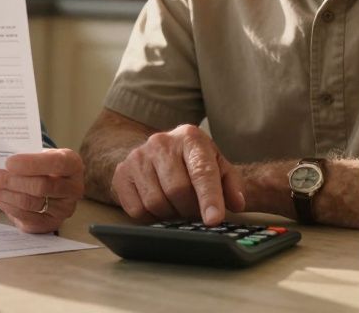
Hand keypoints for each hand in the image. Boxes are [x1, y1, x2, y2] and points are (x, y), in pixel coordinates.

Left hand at [0, 149, 83, 233]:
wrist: (52, 182)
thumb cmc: (42, 164)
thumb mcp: (41, 153)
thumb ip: (26, 155)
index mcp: (73, 165)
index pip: (55, 164)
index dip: (31, 164)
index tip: (8, 162)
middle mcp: (73, 189)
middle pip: (40, 187)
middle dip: (10, 181)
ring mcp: (63, 210)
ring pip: (29, 203)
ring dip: (3, 195)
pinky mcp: (49, 224)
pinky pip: (24, 217)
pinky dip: (5, 206)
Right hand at [112, 124, 244, 225]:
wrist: (154, 152)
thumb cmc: (190, 162)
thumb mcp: (217, 166)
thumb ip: (231, 184)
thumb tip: (236, 204)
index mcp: (190, 137)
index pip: (202, 171)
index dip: (209, 198)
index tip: (213, 220)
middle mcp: (161, 142)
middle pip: (178, 190)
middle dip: (190, 210)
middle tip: (195, 213)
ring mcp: (138, 156)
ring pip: (156, 202)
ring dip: (170, 214)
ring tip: (177, 207)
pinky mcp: (122, 173)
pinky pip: (136, 209)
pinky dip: (151, 217)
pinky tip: (159, 207)